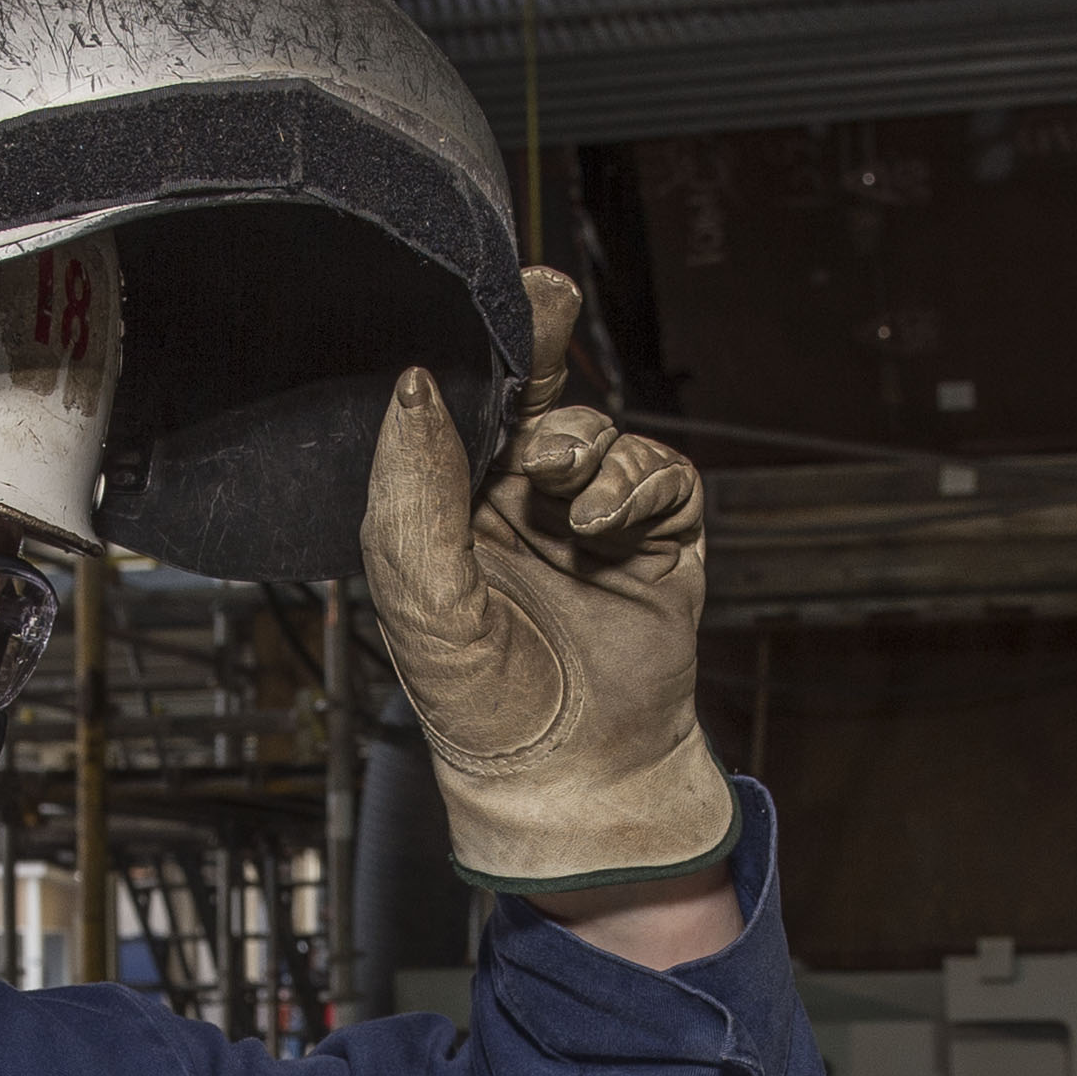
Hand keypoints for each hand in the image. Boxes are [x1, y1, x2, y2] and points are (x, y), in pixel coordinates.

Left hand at [358, 266, 732, 894]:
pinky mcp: (660, 544)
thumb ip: (414, 497)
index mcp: (452, 507)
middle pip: (541, 397)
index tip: (498, 293)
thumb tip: (413, 386)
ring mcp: (593, 521)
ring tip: (568, 495)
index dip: (484, 346)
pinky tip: (608, 520)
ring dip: (588, 448)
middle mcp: (521, 504)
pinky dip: (641, 484)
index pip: (466, 405)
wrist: (571, 782)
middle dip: (545, 355)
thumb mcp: (423, 603)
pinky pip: (663, 480)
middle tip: (544, 316)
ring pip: (602, 436)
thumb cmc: (479, 708)